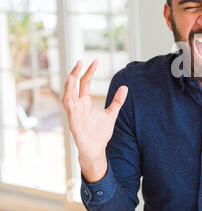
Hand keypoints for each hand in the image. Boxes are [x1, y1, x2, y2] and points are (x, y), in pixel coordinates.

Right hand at [61, 60, 127, 180]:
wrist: (96, 150)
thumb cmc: (100, 133)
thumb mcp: (112, 114)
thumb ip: (117, 101)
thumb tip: (125, 87)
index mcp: (85, 102)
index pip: (85, 83)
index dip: (89, 72)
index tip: (95, 61)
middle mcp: (78, 106)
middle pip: (74, 86)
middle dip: (75, 74)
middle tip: (78, 62)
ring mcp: (74, 114)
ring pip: (68, 97)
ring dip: (69, 87)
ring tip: (71, 75)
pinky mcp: (74, 124)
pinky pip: (69, 112)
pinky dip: (69, 104)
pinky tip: (70, 96)